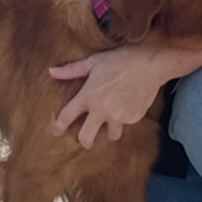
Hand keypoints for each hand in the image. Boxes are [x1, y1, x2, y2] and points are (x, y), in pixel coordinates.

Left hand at [49, 45, 164, 148]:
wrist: (150, 64)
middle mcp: (101, 110)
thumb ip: (72, 70)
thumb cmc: (120, 59)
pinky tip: (127, 105)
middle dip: (85, 141)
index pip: (67, 116)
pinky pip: (126, 124)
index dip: (59, 126)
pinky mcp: (133, 119)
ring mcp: (118, 117)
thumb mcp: (93, 61)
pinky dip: (124, 119)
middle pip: (87, 138)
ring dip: (109, 130)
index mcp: (88, 96)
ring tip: (111, 120)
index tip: (57, 131)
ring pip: (111, 134)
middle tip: (86, 139)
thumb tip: (51, 71)